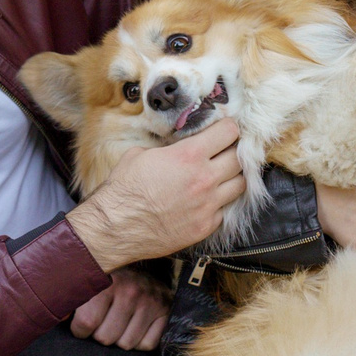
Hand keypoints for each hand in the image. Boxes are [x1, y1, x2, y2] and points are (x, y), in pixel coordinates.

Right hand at [66, 119, 246, 269]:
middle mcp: (204, 179)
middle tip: (223, 152)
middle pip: (239, 159)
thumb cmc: (124, 189)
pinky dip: (220, 203)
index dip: (228, 128)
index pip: (228, 133)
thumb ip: (167, 148)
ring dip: (232, 178)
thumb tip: (175, 146)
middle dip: (233, 152)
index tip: (224, 130)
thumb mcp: (141, 154)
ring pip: (240, 185)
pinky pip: (225, 209)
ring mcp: (208, 205)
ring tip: (220, 176)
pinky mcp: (205, 226)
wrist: (116, 226)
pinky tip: (206, 200)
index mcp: (189, 156)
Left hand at [72, 268, 168, 350]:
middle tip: (102, 322)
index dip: (79, 330)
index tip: (81, 325)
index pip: (86, 323)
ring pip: (126, 344)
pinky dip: (139, 341)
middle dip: (99, 335)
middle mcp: (131, 291)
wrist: (141, 266)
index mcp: (106, 282)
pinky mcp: (166, 312)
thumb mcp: (85, 284)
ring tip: (118, 323)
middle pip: (105, 338)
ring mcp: (151, 302)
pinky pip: (147, 345)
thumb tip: (55, 316)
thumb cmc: (105, 280)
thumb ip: (67, 300)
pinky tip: (134, 326)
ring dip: (119, 339)